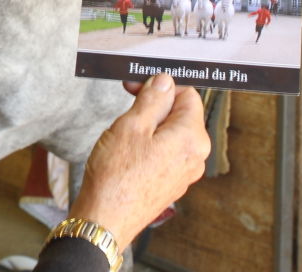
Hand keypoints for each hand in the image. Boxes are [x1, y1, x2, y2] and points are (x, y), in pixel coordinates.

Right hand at [68, 74, 210, 245]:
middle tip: (126, 105)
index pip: (187, 94)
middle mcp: (195, 156)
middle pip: (181, 114)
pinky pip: (165, 152)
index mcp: (192, 138)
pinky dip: (149, 144)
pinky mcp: (171, 183)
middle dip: (154, 105)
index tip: (136, 86)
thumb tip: (165, 82)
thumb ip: (152, 99)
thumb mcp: (131, 126)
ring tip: (124, 133)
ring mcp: (184, 172)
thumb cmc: (116, 176)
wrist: (105, 220)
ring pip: (171, 133)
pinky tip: (127, 151)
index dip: (160, 85)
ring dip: (149, 125)